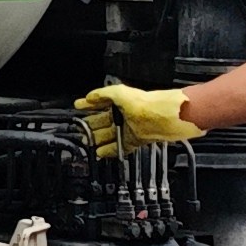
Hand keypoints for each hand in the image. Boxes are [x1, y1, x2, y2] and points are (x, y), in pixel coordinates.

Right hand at [75, 80, 197, 155]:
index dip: (88, 105)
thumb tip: (90, 96)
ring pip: (110, 134)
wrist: (168, 118)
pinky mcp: (136, 140)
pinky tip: (102, 152)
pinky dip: (110, 150)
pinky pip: (120, 147)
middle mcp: (125, 114)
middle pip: (103, 120)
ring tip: (87, 143)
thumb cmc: (149, 104)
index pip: (100, 103)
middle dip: (90, 125)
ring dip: (98, 140)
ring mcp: (130, 128)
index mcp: (120, 101)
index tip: (78, 106)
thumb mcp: (121, 93)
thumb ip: (103, 94)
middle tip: (80, 130)